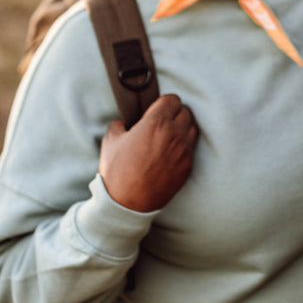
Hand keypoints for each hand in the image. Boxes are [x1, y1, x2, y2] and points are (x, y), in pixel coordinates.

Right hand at [98, 94, 197, 211]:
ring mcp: (184, 151)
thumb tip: (126, 122)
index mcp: (156, 123)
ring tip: (168, 136)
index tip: (156, 110)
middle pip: (185, 112)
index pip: (172, 99)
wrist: (127, 203)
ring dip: (183, 128)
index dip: (163, 103)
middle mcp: (175, 134)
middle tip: (162, 122)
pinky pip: (191, 148)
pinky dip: (183, 147)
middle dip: (174, 114)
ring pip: (192, 128)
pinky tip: (170, 153)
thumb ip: (121, 123)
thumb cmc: (117, 171)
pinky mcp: (188, 167)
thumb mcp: (111, 140)